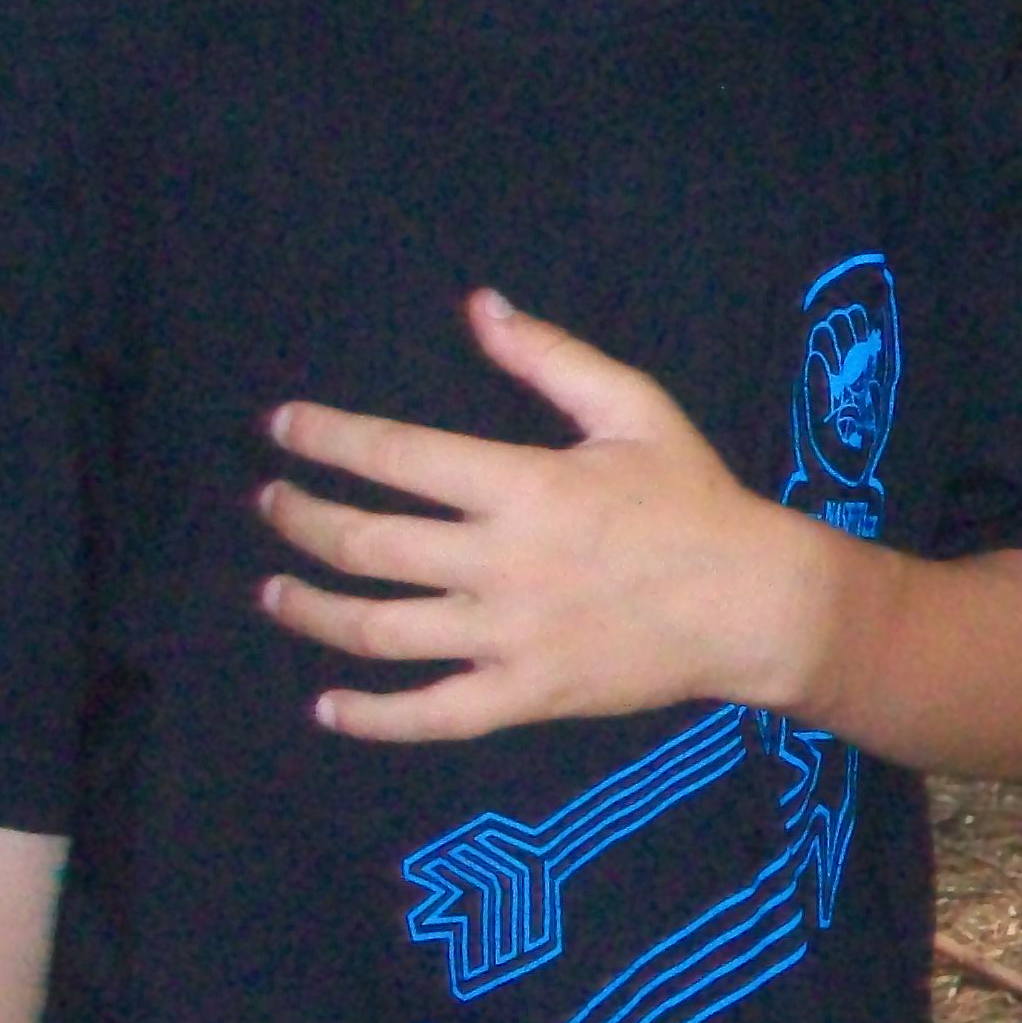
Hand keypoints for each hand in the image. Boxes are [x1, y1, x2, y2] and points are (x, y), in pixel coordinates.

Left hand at [262, 290, 816, 742]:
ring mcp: (508, 638)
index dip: (326, 438)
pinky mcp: (524, 697)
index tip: (282, 428)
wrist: (753, 605)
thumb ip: (549, 358)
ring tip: (272, 590)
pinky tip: (328, 705)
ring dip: (312, 610)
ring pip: (380, 629)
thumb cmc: (692, 498)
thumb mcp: (633, 408)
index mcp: (524, 485)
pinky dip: (372, 716)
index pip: (395, 457)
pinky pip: (431, 714)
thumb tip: (479, 305)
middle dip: (301, 519)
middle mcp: (502, 564)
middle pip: (367, 543)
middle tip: (268, 503)